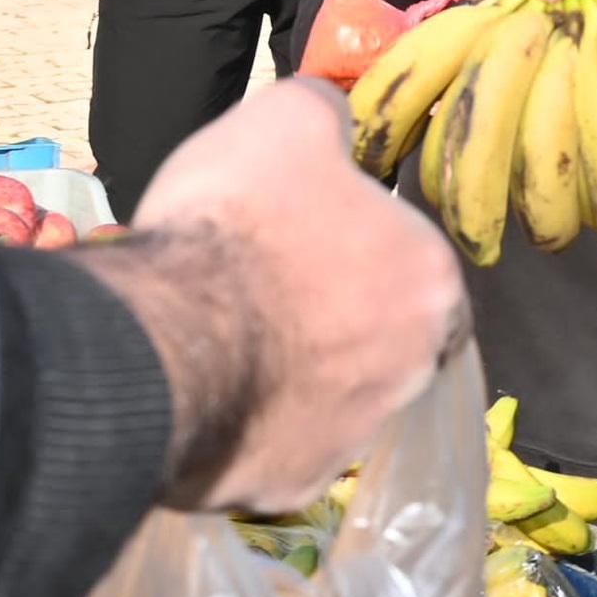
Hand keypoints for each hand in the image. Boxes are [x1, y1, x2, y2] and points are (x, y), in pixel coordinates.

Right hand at [67, 78, 465, 508]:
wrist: (165, 338)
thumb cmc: (238, 222)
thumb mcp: (284, 120)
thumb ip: (325, 112)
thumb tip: (335, 117)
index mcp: (430, 281)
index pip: (417, 266)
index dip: (363, 248)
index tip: (307, 241)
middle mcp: (414, 369)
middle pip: (382, 337)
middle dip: (332, 317)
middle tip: (263, 291)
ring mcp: (356, 436)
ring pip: (333, 398)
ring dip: (295, 373)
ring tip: (226, 340)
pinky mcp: (294, 484)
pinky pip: (279, 448)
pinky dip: (251, 424)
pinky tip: (208, 391)